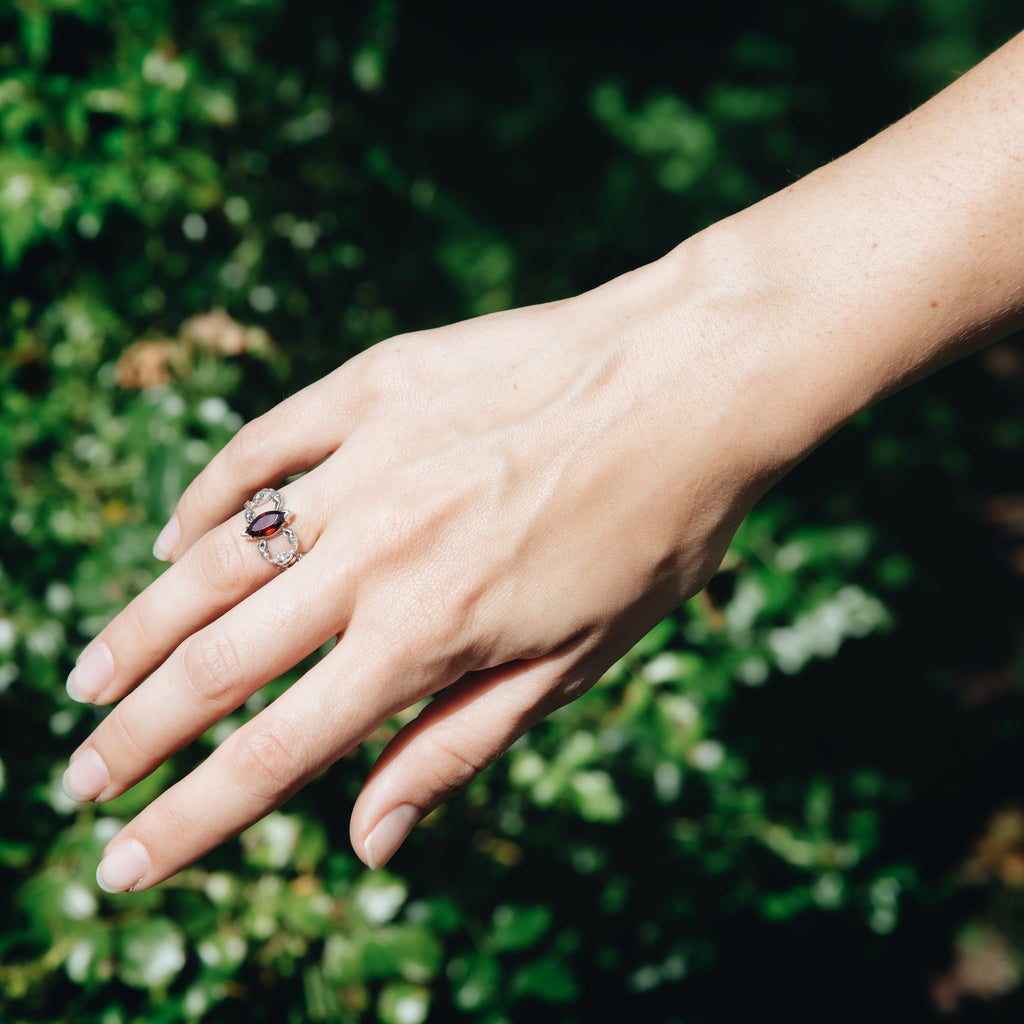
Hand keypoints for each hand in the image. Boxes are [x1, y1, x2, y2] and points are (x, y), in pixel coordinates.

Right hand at [61, 244, 784, 891]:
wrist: (692, 378)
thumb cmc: (654, 531)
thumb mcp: (577, 661)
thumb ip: (460, 744)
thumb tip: (369, 838)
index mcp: (429, 636)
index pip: (275, 754)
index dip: (189, 820)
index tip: (121, 862)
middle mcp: (377, 553)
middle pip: (217, 663)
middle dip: (135, 734)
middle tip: (76, 776)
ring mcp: (366, 461)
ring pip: (215, 559)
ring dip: (140, 627)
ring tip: (89, 678)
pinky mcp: (373, 388)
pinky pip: (261, 450)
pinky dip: (206, 501)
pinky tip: (174, 539)